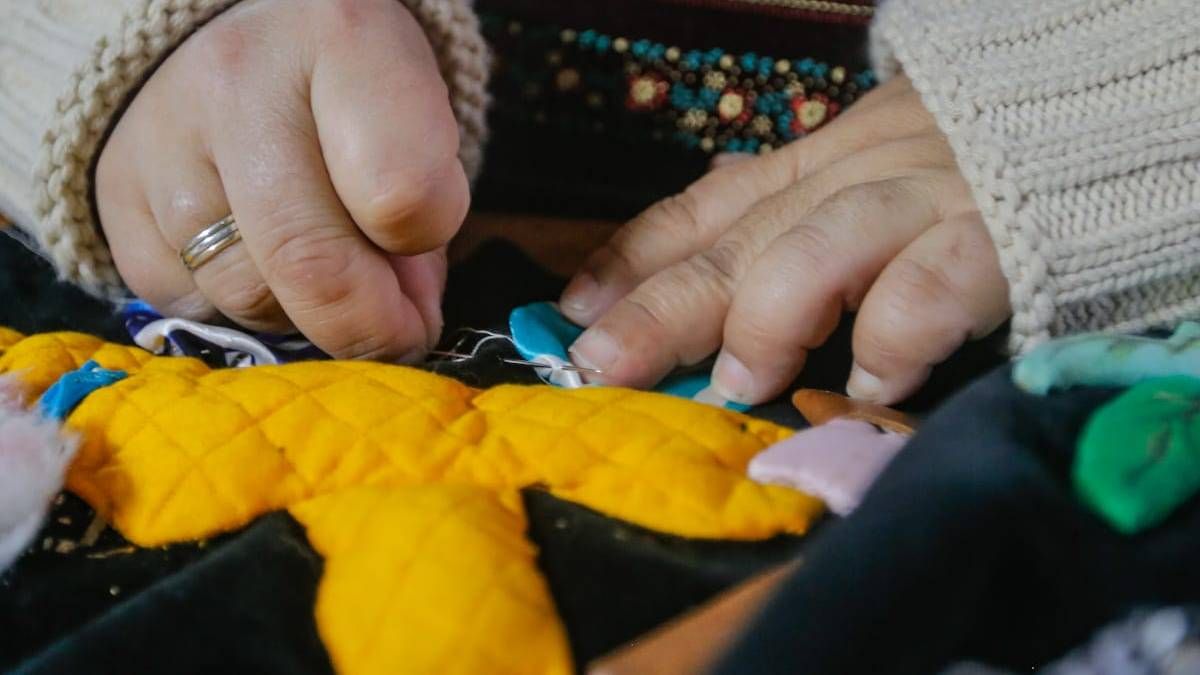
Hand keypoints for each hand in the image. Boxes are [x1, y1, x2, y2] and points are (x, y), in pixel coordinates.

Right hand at [96, 0, 468, 359]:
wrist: (227, 34)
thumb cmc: (346, 81)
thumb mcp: (416, 111)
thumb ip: (426, 209)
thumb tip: (401, 318)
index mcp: (344, 40)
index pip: (400, 192)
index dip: (428, 238)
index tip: (429, 242)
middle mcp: (238, 83)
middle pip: (312, 267)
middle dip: (371, 327)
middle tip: (399, 330)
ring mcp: (162, 141)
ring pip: (249, 298)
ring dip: (305, 315)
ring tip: (326, 268)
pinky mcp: (113, 197)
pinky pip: (189, 304)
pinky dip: (239, 307)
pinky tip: (260, 257)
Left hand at [560, 75, 1008, 404]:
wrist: (1107, 119)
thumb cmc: (979, 168)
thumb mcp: (873, 177)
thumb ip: (802, 226)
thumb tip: (715, 297)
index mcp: (821, 163)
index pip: (709, 205)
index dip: (636, 256)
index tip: (575, 307)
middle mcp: (858, 174)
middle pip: (743, 238)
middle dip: (663, 304)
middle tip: (602, 363)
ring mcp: (927, 199)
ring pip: (821, 245)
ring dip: (767, 315)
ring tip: (735, 380)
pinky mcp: (1004, 236)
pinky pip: (935, 281)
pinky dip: (894, 330)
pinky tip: (871, 380)